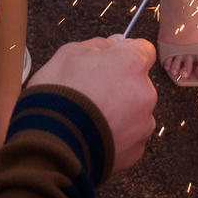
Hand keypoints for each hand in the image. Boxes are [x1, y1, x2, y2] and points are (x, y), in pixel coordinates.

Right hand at [29, 35, 161, 174]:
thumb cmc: (58, 95)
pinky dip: (115, 138)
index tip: (112, 60)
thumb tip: (113, 44)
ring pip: (136, 114)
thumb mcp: (68, 54)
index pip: (144, 50)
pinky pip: (129, 139)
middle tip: (93, 94)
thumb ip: (97, 46)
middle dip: (121, 87)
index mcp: (132, 64)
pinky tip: (93, 137)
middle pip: (139, 84)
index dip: (127, 54)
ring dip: (120, 114)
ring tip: (91, 120)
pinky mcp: (135, 152)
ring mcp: (142, 125)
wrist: (52, 144)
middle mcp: (145, 93)